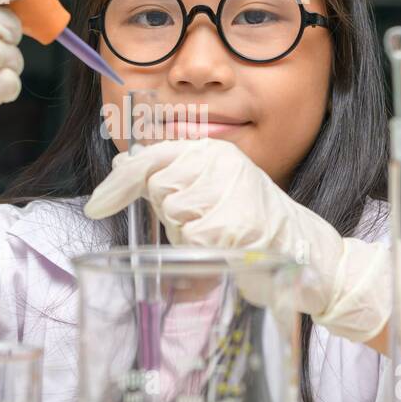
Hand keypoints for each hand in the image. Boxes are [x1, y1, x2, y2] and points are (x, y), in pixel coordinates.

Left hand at [83, 137, 390, 343]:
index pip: (150, 157)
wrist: (306, 250)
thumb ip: (172, 178)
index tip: (94, 206)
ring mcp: (228, 189)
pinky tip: (228, 246)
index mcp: (213, 150)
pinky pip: (191, 239)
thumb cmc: (253, 224)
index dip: (118, 183)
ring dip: (187, 232)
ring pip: (173, 212)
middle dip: (170, 212)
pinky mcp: (233, 222)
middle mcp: (221, 161)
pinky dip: (202, 250)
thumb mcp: (213, 190)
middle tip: (206, 220)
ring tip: (220, 233)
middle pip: (158, 187)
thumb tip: (123, 165)